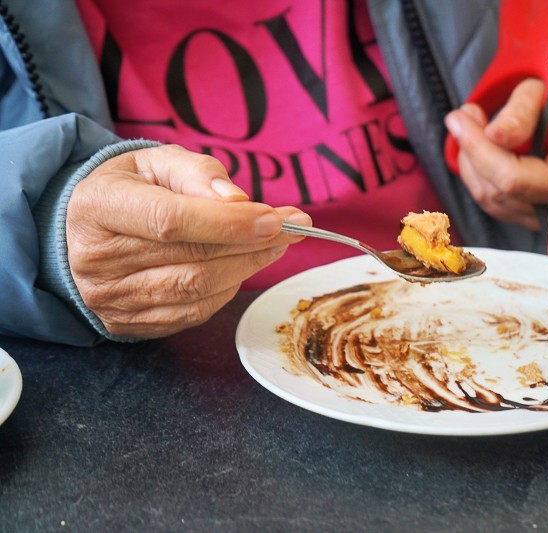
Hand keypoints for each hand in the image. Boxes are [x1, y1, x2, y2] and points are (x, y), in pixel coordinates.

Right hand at [66, 144, 309, 338]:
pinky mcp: (130, 323)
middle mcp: (96, 259)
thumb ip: (198, 173)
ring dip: (248, 266)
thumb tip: (237, 202)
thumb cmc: (134, 189)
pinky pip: (195, 311)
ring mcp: (110, 298)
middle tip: (293, 227)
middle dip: (252, 243)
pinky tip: (243, 264)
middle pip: (192, 258)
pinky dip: (228, 288)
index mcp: (97, 207)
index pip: (171, 221)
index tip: (274, 218)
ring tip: (275, 243)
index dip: (228, 223)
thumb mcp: (159, 162)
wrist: (90, 228)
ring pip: (198, 289)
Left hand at [444, 78, 547, 259]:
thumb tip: (495, 135)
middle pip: (512, 184)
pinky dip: (470, 167)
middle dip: (478, 149)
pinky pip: (484, 197)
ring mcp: (545, 212)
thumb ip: (523, 109)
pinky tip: (472, 141)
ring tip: (468, 119)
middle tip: (462, 115)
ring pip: (491, 194)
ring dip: (468, 156)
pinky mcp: (520, 215)